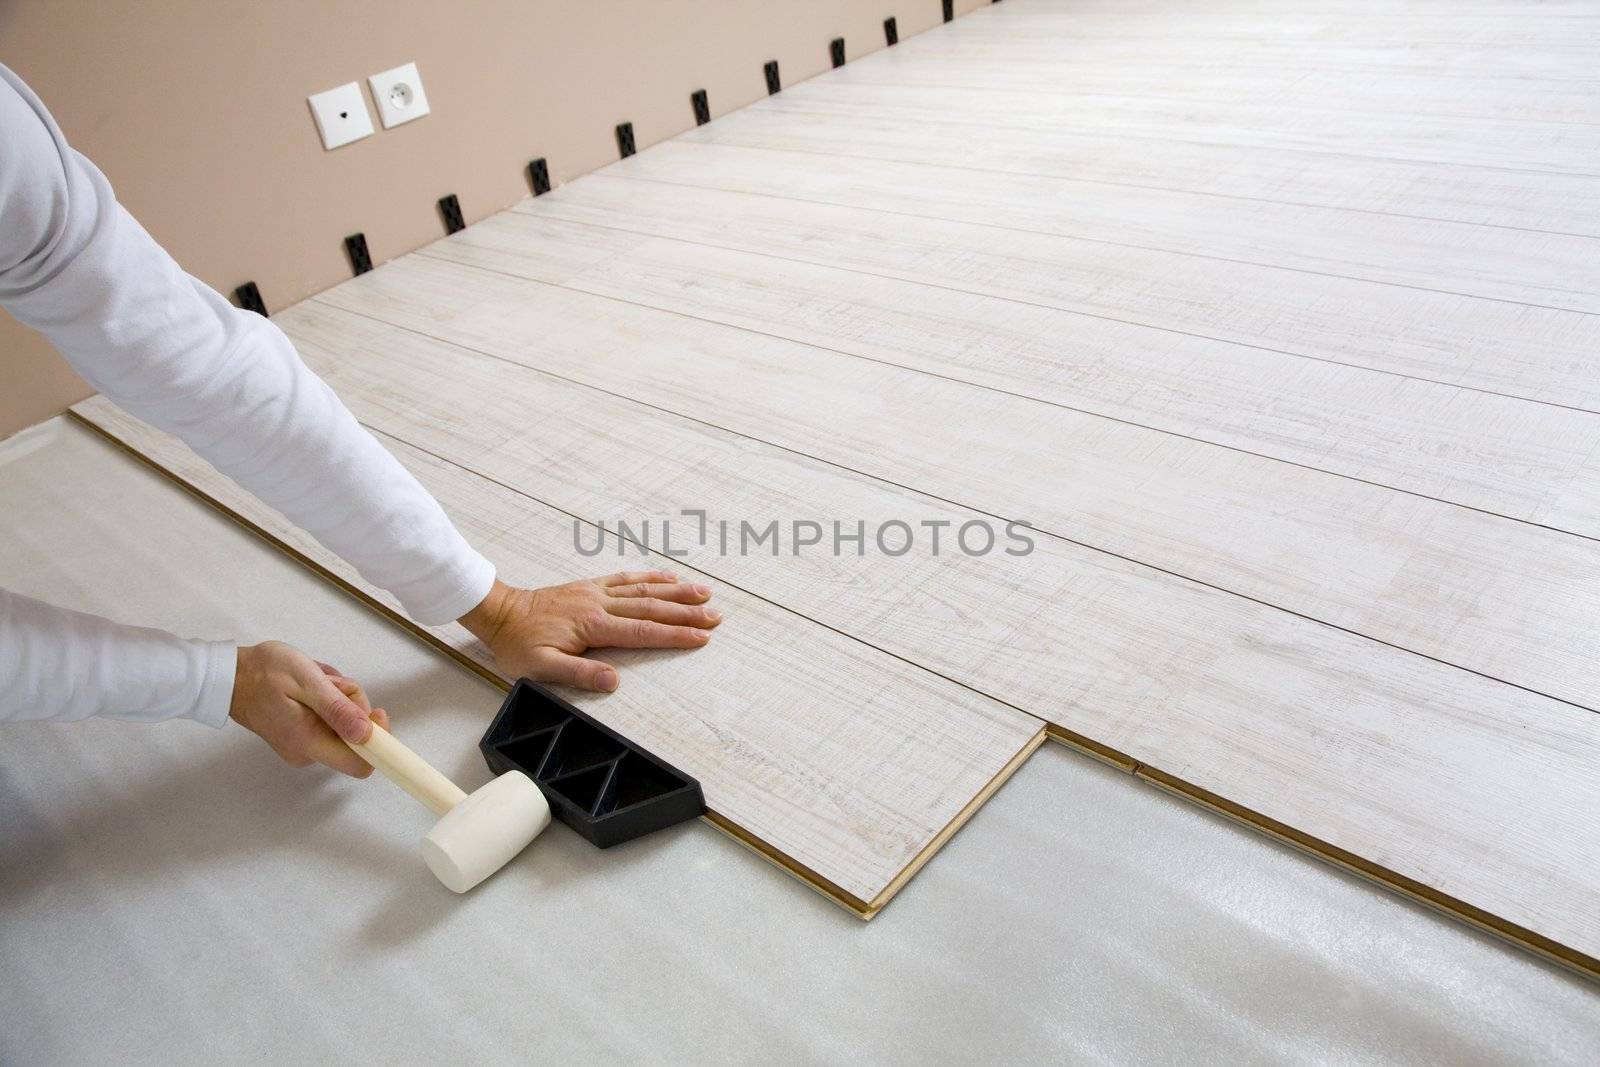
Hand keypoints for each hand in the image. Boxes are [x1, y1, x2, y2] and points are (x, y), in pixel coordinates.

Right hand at [229, 641, 389, 777]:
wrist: (230, 675)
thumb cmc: (263, 672)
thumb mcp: (307, 681)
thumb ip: (337, 710)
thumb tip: (366, 734)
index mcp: (309, 742)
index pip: (361, 763)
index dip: (378, 741)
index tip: (376, 712)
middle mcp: (308, 752)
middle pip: (356, 737)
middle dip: (351, 704)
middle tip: (329, 683)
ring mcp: (304, 745)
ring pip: (344, 723)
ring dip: (338, 697)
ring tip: (314, 680)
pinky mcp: (302, 736)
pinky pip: (330, 720)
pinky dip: (328, 700)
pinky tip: (310, 686)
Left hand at [458, 572, 720, 692]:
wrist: (499, 613)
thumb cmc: (518, 644)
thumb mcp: (541, 668)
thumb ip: (579, 674)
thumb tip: (614, 681)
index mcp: (592, 625)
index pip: (642, 632)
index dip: (674, 635)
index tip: (701, 637)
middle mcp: (600, 604)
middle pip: (651, 608)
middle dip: (686, 613)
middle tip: (716, 616)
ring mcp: (596, 592)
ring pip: (644, 590)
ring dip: (676, 592)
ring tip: (704, 593)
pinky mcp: (591, 586)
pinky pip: (627, 579)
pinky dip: (650, 577)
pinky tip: (669, 578)